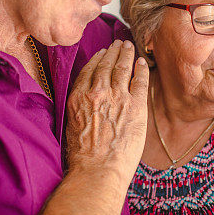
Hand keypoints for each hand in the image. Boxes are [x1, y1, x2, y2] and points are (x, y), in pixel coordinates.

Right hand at [65, 39, 148, 189]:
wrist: (97, 171)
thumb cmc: (82, 157)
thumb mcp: (70, 126)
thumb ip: (79, 109)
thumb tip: (86, 105)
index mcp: (78, 97)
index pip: (88, 70)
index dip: (97, 59)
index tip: (101, 52)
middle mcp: (97, 92)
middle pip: (107, 64)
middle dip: (113, 51)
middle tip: (118, 43)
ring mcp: (118, 97)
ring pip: (123, 67)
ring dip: (127, 54)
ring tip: (129, 46)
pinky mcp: (136, 106)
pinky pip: (140, 80)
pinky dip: (141, 69)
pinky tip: (142, 63)